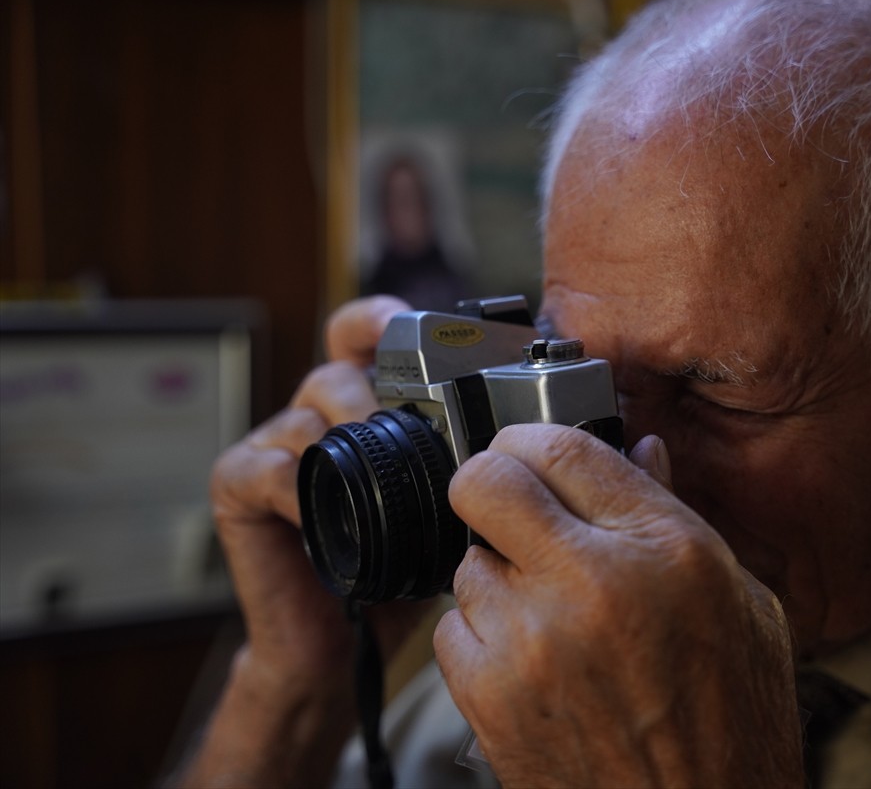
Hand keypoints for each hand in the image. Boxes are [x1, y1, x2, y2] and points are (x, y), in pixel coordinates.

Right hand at [182, 296, 432, 786]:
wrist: (336, 647)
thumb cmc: (397, 578)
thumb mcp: (445, 513)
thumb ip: (466, 467)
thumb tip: (533, 438)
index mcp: (365, 414)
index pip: (360, 338)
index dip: (376, 321)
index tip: (403, 321)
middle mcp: (318, 420)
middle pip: (337, 369)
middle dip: (374, 389)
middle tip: (406, 423)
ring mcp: (276, 450)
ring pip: (305, 411)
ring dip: (345, 436)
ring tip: (377, 477)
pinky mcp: (239, 490)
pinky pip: (262, 466)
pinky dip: (296, 484)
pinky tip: (323, 509)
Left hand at [434, 424, 804, 787]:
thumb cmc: (733, 723)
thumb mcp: (743, 605)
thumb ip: (677, 518)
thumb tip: (639, 452)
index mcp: (666, 549)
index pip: (562, 446)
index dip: (532, 438)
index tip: (528, 451)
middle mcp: (592, 584)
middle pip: (485, 482)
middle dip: (491, 484)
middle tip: (511, 507)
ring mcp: (532, 642)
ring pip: (466, 561)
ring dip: (497, 575)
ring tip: (545, 611)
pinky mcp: (490, 698)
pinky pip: (451, 629)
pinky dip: (480, 637)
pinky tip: (528, 659)